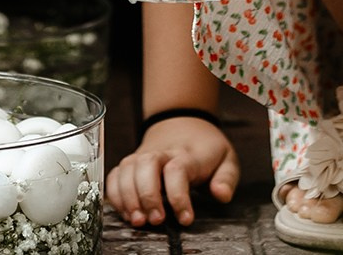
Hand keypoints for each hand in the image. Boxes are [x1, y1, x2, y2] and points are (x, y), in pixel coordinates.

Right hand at [106, 116, 240, 225]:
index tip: (185, 219)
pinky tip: (126, 212)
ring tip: (138, 220)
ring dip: (128, 197)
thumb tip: (221, 194)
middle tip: (156, 220)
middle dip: (148, 195)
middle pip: (147, 165)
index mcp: (188, 154)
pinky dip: (115, 194)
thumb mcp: (227, 159)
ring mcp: (143, 155)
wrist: (183, 121)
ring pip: (127, 169)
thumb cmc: (205, 147)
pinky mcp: (131, 162)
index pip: (178, 170)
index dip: (179, 196)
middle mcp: (162, 152)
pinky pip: (115, 175)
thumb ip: (226, 179)